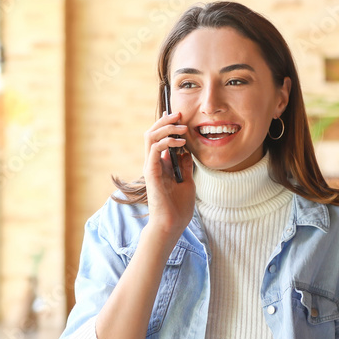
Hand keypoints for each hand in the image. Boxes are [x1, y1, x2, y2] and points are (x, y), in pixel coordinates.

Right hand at [143, 110, 194, 239]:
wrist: (172, 225)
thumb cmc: (178, 208)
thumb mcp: (188, 182)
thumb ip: (186, 166)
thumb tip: (187, 152)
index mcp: (161, 164)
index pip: (159, 138)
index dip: (167, 125)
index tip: (179, 116)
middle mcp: (153, 163)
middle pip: (152, 133)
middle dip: (165, 121)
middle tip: (180, 114)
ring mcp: (151, 167)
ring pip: (150, 137)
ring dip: (166, 127)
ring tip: (181, 126)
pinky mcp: (151, 172)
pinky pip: (154, 149)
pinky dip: (166, 142)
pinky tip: (180, 142)